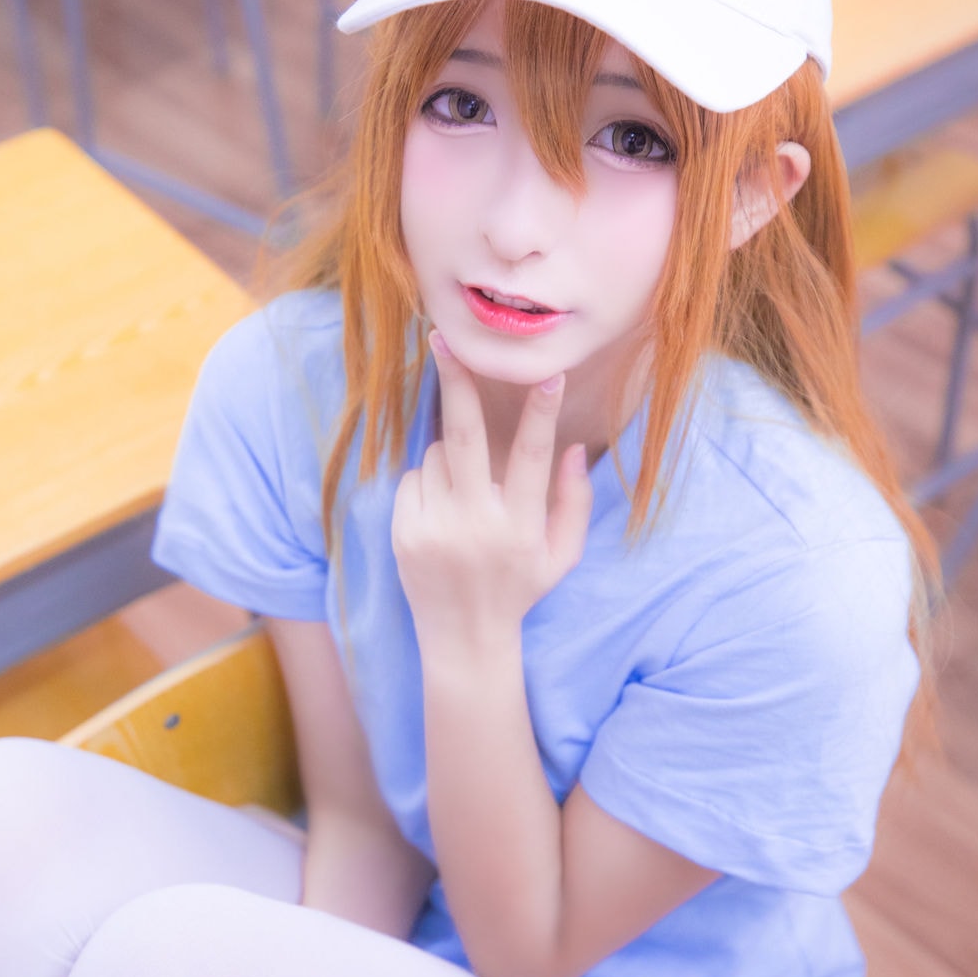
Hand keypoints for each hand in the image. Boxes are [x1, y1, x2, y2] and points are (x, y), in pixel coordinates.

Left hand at [392, 335, 591, 660]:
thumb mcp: (561, 556)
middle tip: (444, 338)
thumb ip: (574, 503)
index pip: (532, 458)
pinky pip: (415, 478)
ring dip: (453, 458)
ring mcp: (434, 528)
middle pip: (465, 437)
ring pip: (440, 455)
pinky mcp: (404, 532)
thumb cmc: (520, 590)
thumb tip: (572, 449)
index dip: (540, 413)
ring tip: (466, 500)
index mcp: (520, 527)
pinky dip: (429, 484)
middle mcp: (476, 524)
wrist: (463, 639)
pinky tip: (441, 516)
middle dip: (457, 383)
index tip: (546, 373)